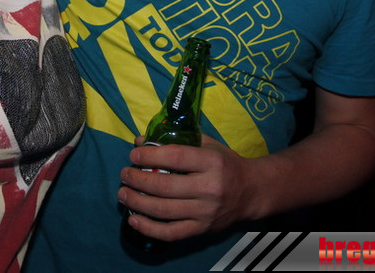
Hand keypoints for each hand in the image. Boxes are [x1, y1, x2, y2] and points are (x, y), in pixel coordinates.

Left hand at [117, 136, 253, 240]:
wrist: (251, 192)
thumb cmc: (225, 164)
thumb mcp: (207, 145)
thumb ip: (176, 141)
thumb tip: (140, 140)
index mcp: (212, 162)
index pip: (176, 157)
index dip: (151, 155)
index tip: (134, 154)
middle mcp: (210, 188)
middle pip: (165, 186)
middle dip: (138, 179)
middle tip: (124, 174)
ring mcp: (205, 212)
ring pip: (164, 210)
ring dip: (137, 202)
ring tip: (123, 193)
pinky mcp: (201, 230)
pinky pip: (171, 233)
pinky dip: (149, 228)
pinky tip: (133, 219)